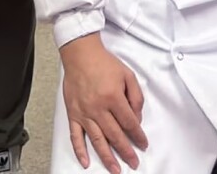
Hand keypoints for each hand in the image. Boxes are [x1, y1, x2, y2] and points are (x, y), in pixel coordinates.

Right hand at [60, 34, 147, 171]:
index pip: (129, 123)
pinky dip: (80, 151)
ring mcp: (84, 113)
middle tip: (133, 163)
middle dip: (126, 151)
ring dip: (107, 157)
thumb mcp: (128, 75)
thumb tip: (137, 118)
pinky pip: (75, 136)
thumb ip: (136, 97)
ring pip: (97, 140)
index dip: (138, 136)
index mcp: (114, 97)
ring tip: (115, 169)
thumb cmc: (104, 63)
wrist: (81, 55)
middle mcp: (98, 108)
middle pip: (115, 135)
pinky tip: (86, 162)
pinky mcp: (73, 114)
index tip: (143, 144)